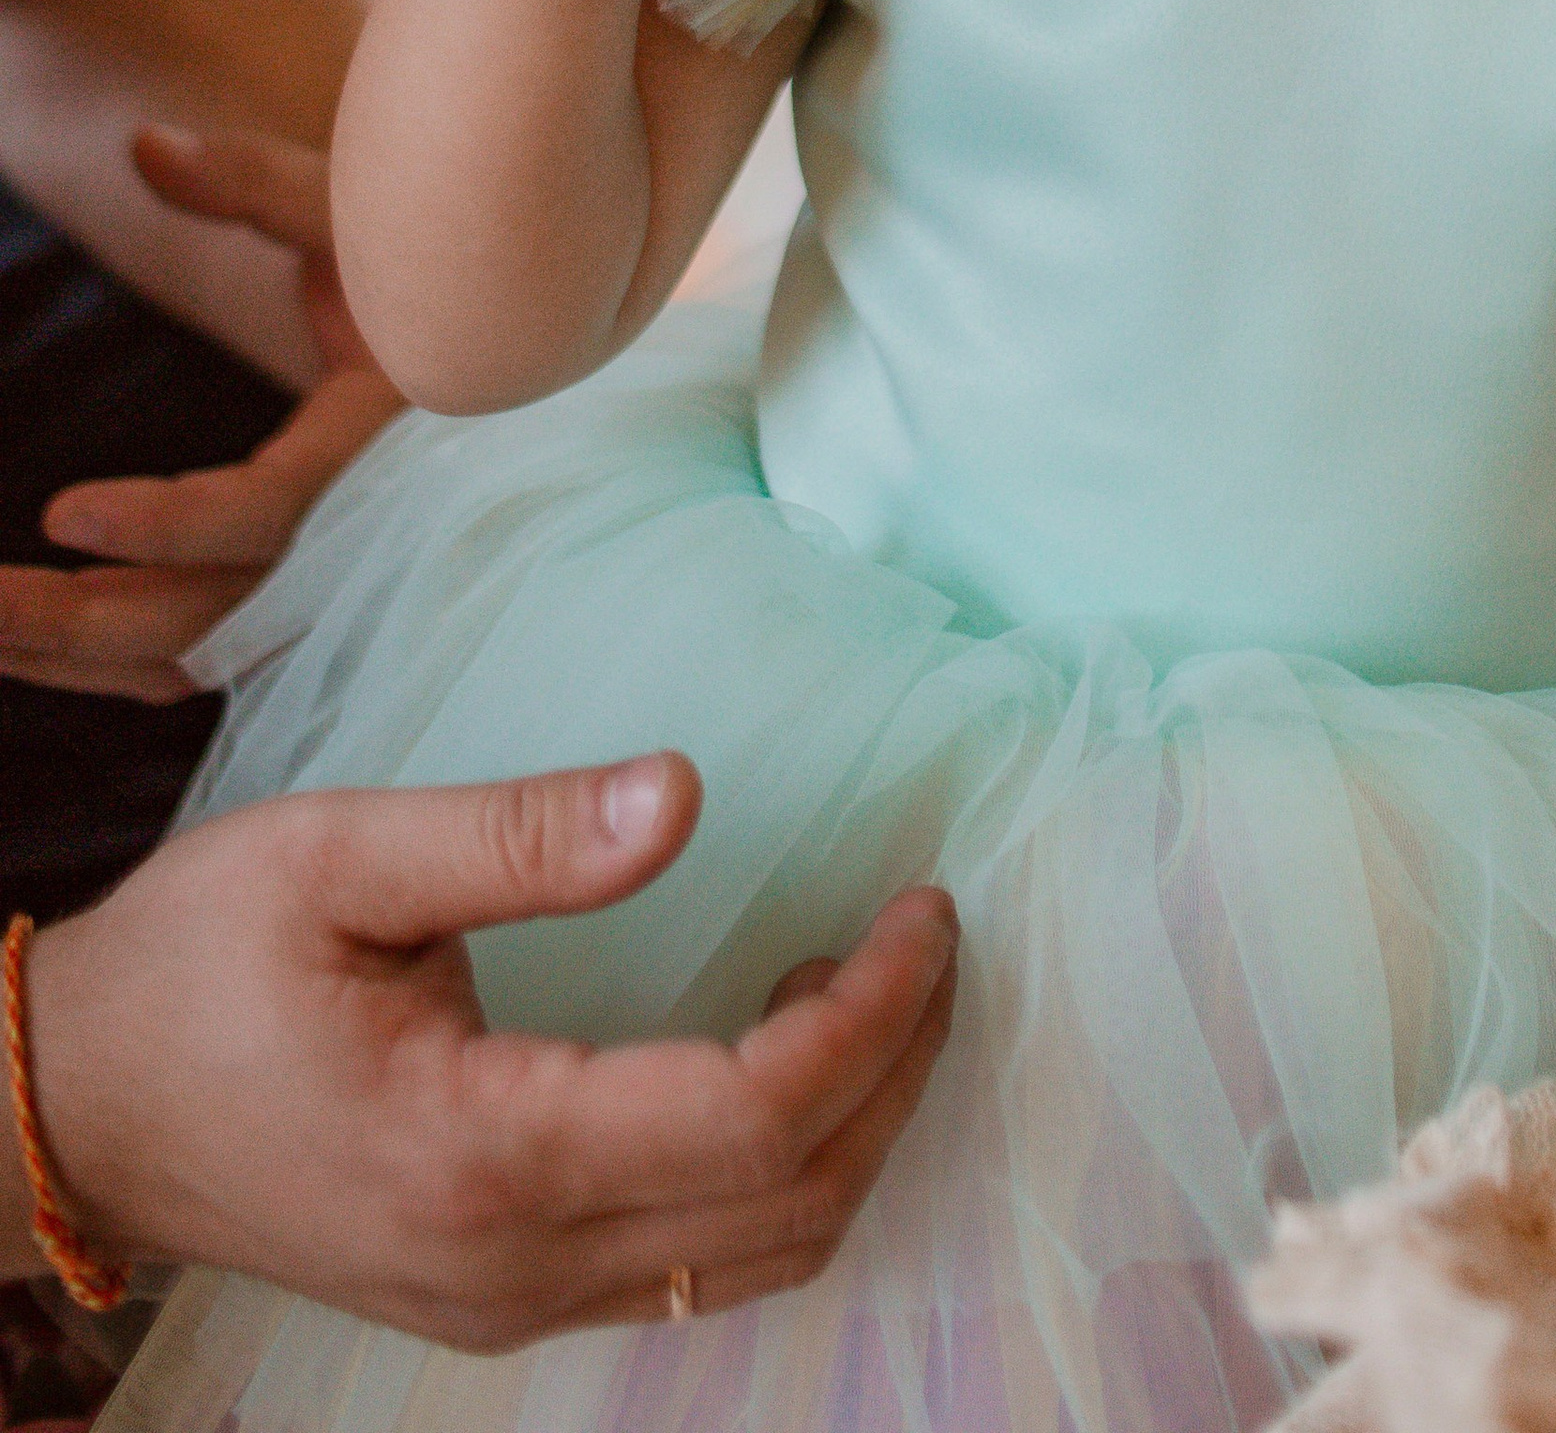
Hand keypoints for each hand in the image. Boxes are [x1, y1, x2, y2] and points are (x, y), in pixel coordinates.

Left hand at [0, 126, 404, 704]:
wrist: (520, 331)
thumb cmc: (443, 258)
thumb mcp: (363, 209)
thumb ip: (255, 184)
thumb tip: (142, 147)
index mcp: (390, 442)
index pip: (274, 509)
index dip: (169, 522)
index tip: (61, 514)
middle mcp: (372, 536)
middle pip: (216, 618)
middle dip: (82, 620)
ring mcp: (340, 584)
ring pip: (198, 656)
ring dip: (81, 654)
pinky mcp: (305, 599)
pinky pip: (205, 654)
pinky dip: (117, 662)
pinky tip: (32, 645)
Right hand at [21, 754, 956, 1345]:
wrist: (69, 1111)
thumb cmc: (191, 969)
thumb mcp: (338, 855)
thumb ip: (520, 832)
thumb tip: (685, 794)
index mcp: (482, 1149)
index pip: (753, 1115)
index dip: (872, 1015)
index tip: (925, 908)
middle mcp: (511, 1262)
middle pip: (787, 1205)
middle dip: (896, 1069)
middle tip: (929, 935)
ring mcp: (506, 1300)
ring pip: (755, 1258)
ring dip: (850, 1130)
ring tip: (866, 981)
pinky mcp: (498, 1296)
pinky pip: (690, 1269)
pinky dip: (775, 1173)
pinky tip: (773, 1053)